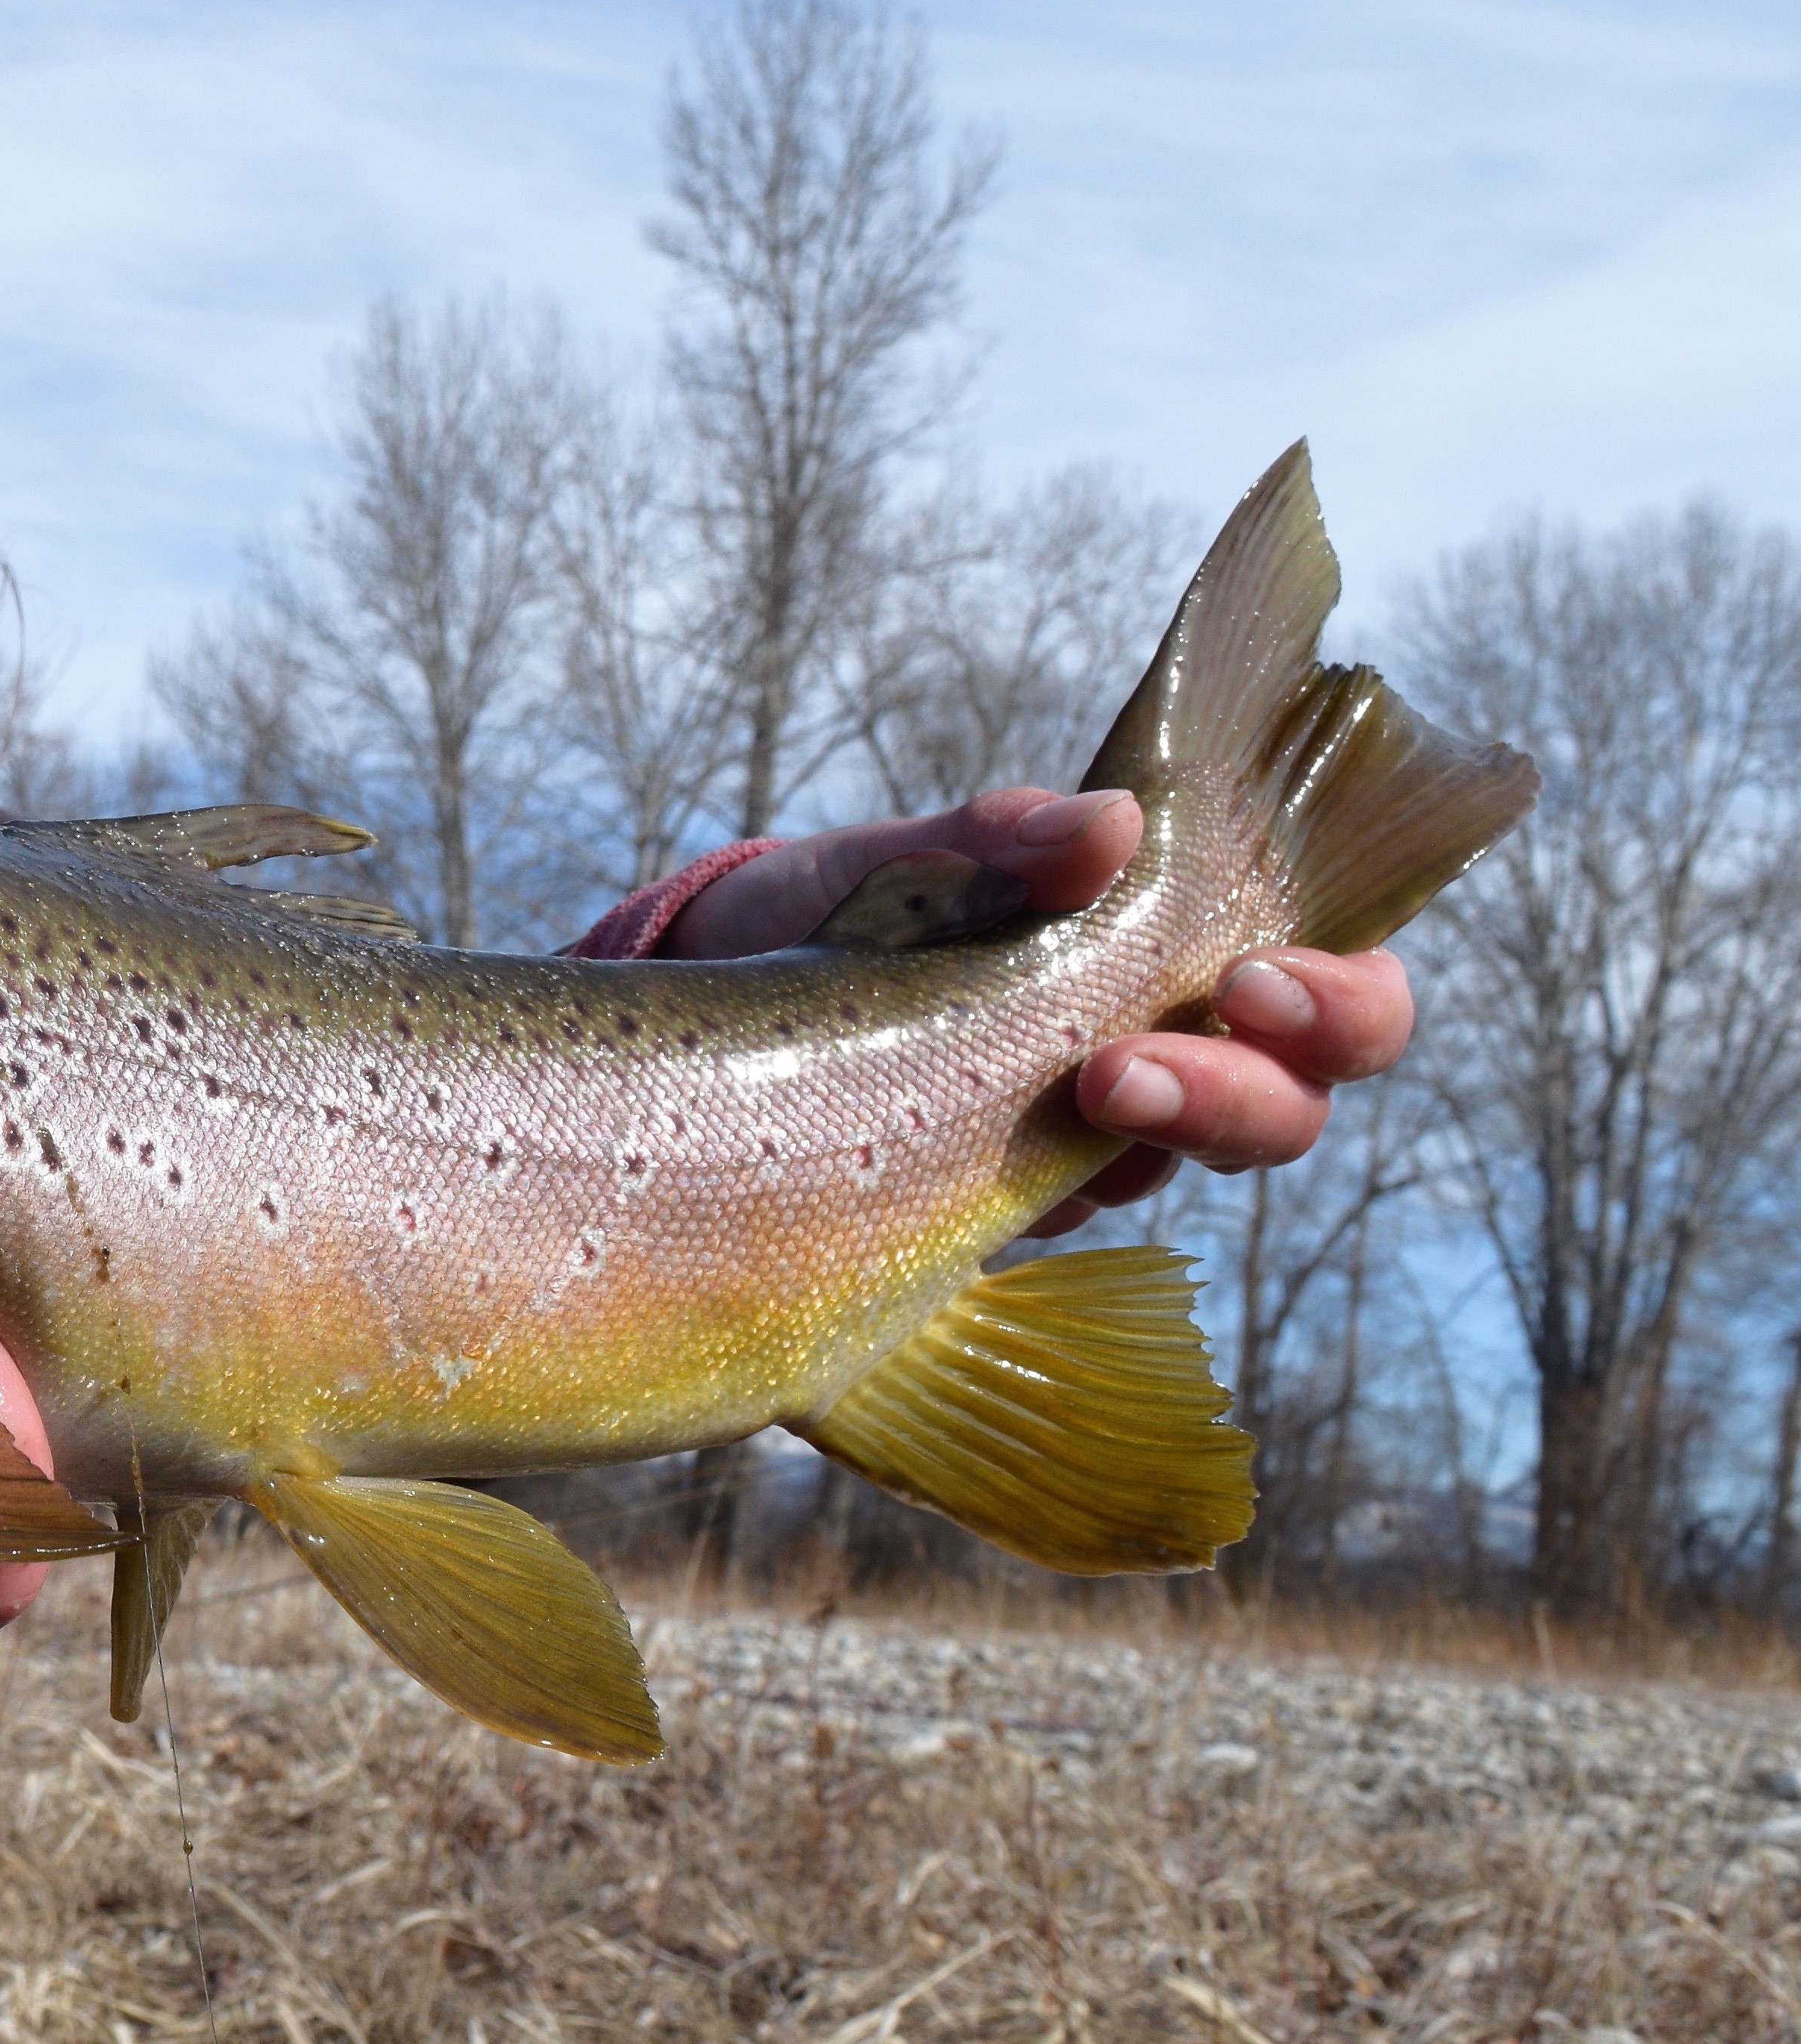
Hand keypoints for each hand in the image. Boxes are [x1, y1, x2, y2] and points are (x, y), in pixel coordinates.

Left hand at [655, 786, 1414, 1236]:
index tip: (1248, 980)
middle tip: (1135, 1067)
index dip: (1340, 998)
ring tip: (1085, 1092)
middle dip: (1250, 1091)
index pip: (1335, 984)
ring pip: (1190, 1167)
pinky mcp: (999, 1209)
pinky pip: (1063, 1218)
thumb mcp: (901, 860)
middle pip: (1294, 1098)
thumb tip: (1105, 825)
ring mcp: (1085, 1143)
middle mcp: (1161, 1054)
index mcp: (1174, 954)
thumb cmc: (835, 915)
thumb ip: (998, 840)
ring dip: (1161, 1137)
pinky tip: (991, 1168)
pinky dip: (1046, 1193)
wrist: (703, 1002)